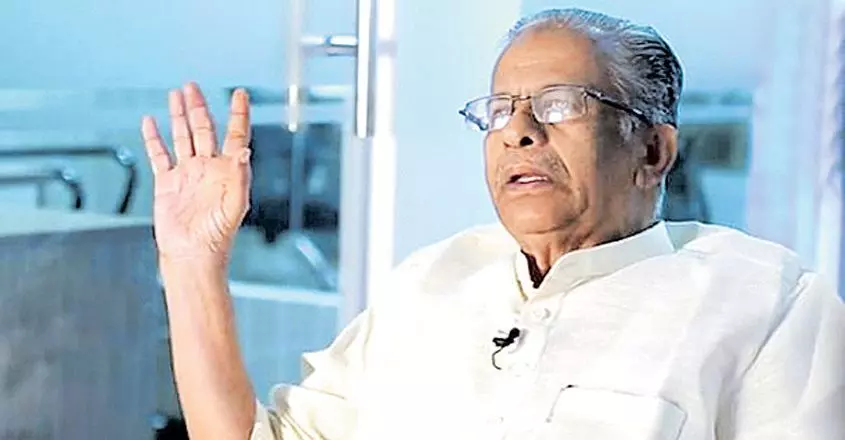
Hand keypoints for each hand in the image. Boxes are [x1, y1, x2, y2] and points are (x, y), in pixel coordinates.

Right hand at [141, 82, 251, 260]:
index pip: (235, 134)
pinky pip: (159, 155)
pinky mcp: (167, 183)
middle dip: (199, 107)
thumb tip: (244, 151)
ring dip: (179, 116)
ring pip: (182, 137)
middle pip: (204, 129)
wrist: (191, 255)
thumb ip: (241, 177)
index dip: (238, 114)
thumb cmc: (217, 236)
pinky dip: (154, 138)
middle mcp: (208, 168)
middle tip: (193, 86)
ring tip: (177, 94)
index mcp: (228, 171)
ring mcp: (187, 174)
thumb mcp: (235, 205)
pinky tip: (150, 122)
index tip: (241, 94)